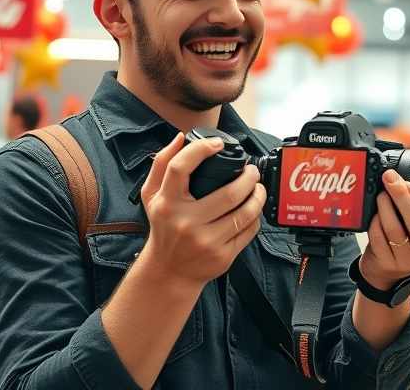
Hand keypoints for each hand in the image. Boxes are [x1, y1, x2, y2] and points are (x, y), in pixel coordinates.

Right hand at [139, 133, 265, 289]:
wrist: (169, 272)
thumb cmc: (163, 228)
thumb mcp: (151, 196)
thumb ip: (162, 164)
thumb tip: (180, 137)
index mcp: (167, 203)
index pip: (181, 168)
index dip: (201, 149)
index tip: (218, 144)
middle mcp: (186, 223)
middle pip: (230, 193)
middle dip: (249, 176)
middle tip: (251, 171)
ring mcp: (206, 241)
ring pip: (245, 212)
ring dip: (258, 195)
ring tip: (258, 187)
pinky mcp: (222, 256)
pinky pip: (249, 231)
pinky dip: (255, 216)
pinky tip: (252, 209)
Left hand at [359, 170, 409, 290]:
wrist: (386, 271)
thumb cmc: (405, 242)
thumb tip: (403, 181)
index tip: (404, 180)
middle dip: (400, 195)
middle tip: (389, 179)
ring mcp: (409, 261)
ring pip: (395, 228)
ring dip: (385, 207)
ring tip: (380, 195)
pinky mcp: (389, 264)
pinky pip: (379, 237)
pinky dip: (375, 222)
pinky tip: (374, 215)